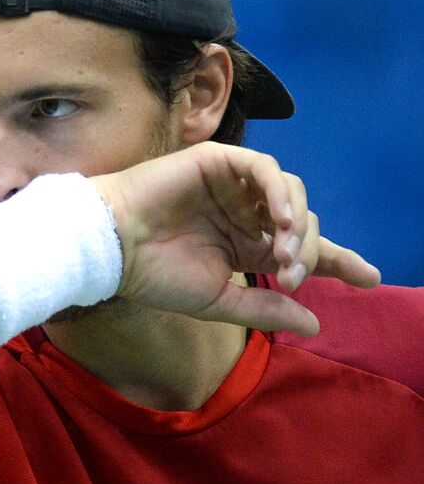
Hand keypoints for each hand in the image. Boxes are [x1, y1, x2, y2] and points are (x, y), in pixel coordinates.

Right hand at [93, 142, 379, 335]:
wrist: (114, 247)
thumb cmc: (155, 275)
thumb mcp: (218, 300)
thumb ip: (265, 307)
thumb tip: (315, 322)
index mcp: (245, 245)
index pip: (302, 248)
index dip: (339, 261)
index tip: (371, 279)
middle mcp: (244, 213)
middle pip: (304, 224)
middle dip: (309, 252)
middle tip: (290, 275)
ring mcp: (233, 185)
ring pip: (291, 193)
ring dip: (298, 223)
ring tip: (284, 251)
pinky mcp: (219, 161)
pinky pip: (265, 169)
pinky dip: (278, 193)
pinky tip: (279, 220)